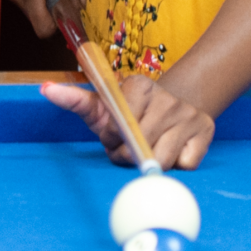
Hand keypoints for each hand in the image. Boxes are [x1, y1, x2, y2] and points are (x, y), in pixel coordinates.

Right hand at [4, 0, 86, 36]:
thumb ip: (80, 7)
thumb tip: (80, 31)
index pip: (43, 28)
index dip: (61, 24)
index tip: (74, 12)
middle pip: (39, 23)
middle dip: (56, 13)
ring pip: (35, 16)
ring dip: (50, 6)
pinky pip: (32, 6)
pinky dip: (44, 0)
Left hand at [42, 73, 215, 169]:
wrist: (173, 106)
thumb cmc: (129, 111)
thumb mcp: (100, 104)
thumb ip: (73, 99)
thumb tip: (44, 89)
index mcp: (138, 85)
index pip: (120, 122)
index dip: (113, 138)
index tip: (112, 137)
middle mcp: (165, 97)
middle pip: (140, 145)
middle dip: (127, 154)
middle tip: (126, 148)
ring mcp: (187, 114)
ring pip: (163, 158)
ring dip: (150, 164)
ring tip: (146, 151)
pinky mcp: (206, 132)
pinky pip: (186, 164)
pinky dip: (177, 165)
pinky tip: (172, 151)